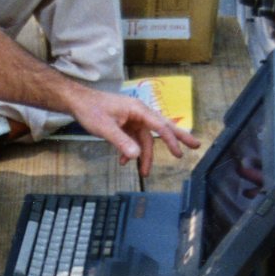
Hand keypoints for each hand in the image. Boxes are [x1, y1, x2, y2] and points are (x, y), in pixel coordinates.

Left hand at [64, 84, 199, 173]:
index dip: (171, 140)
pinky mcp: (125, 125)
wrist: (78, 102)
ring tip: (144, 173)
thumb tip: (136, 156)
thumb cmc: (91, 110)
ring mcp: (132, 119)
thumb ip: (121, 142)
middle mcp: (139, 113)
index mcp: (138, 110)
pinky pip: (134, 140)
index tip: (178, 154)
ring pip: (145, 139)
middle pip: (163, 127)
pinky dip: (131, 151)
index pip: (160, 126)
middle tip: (196, 145)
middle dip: (178, 138)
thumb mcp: (105, 128)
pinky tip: (124, 161)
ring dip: (144, 156)